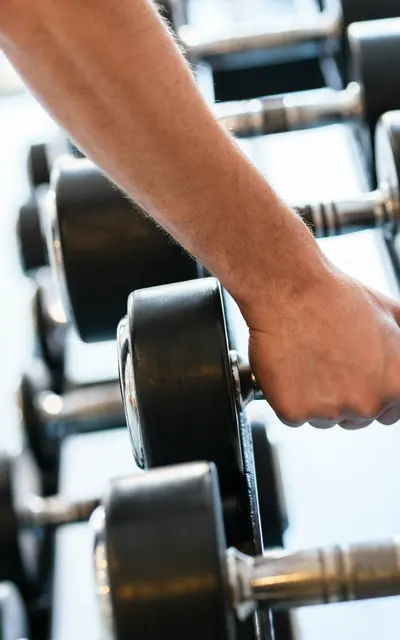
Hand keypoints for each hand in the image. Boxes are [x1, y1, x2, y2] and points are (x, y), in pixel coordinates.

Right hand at [242, 265, 399, 428]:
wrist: (291, 290)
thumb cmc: (335, 297)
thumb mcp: (391, 312)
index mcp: (396, 384)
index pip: (388, 413)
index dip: (368, 392)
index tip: (353, 377)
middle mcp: (367, 403)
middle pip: (353, 419)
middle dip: (340, 396)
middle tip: (326, 361)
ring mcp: (330, 411)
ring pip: (321, 418)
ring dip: (312, 397)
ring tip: (306, 358)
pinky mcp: (294, 411)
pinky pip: (291, 415)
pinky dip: (286, 395)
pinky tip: (288, 366)